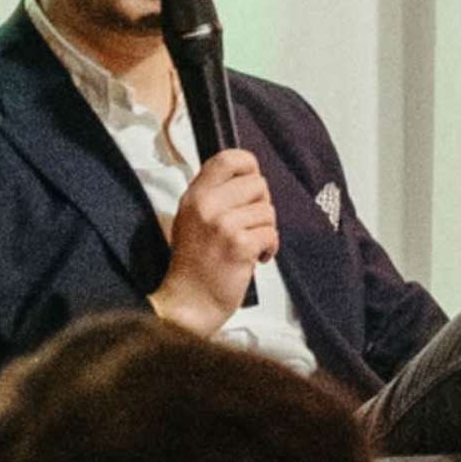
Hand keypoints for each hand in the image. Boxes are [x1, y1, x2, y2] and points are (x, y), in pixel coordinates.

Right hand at [152, 146, 279, 335]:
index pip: (228, 158)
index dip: (249, 167)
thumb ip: (215, 196)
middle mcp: (206, 205)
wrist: (189, 303)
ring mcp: (223, 225)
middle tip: (250, 225)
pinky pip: (271, 234)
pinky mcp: (239, 245)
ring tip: (249, 246)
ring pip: (268, 211)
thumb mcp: (192, 219)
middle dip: (262, 205)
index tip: (251, 185)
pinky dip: (269, 248)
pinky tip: (255, 258)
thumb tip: (249, 178)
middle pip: (258, 184)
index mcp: (195, 195)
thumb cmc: (195, 265)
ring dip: (265, 230)